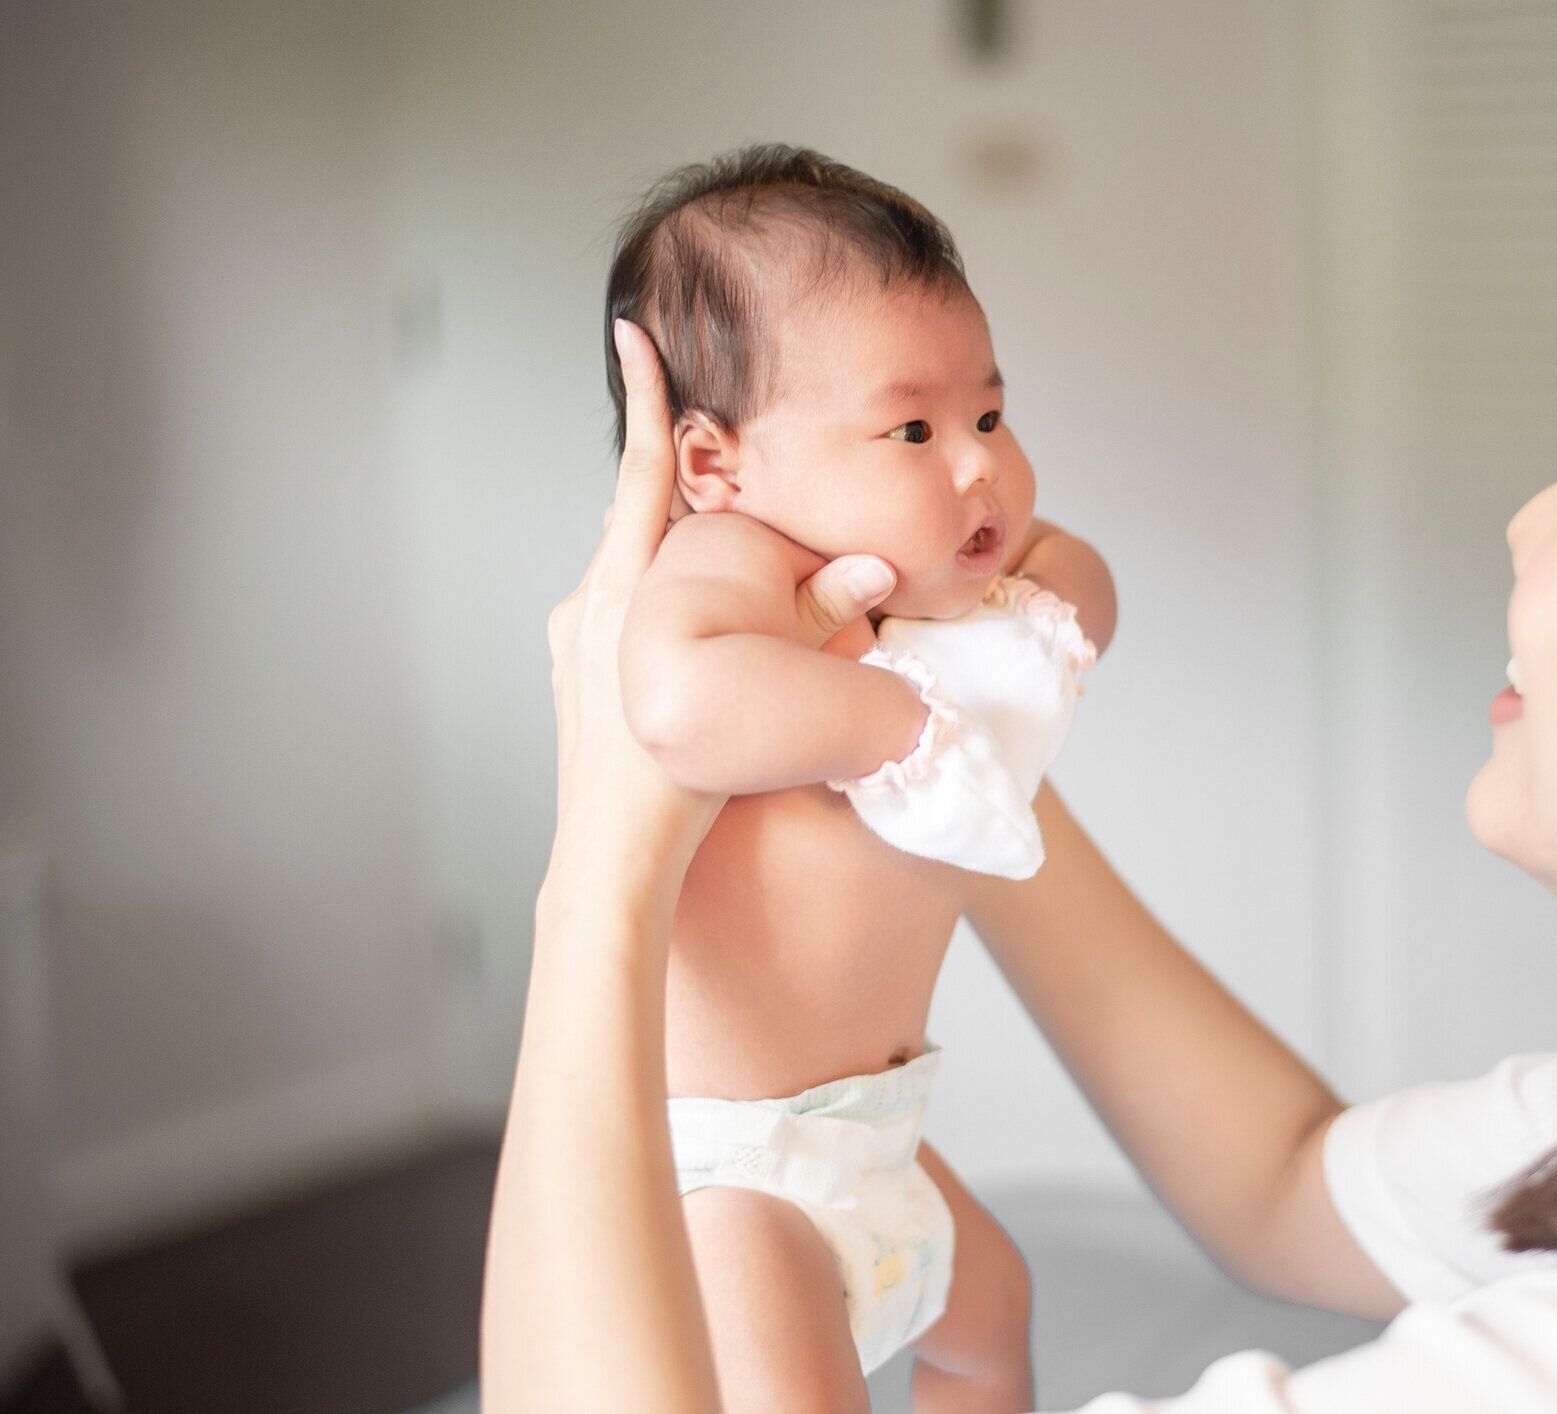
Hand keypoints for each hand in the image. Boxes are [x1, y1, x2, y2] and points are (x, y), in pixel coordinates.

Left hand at [542, 319, 895, 901]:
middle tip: (717, 452)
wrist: (609, 862)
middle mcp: (588, 604)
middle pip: (638, 517)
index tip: (632, 335)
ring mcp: (575, 640)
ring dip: (678, 556)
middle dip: (680, 485)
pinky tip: (702, 627)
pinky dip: (663, 601)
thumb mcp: (755, 690)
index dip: (646, 403)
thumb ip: (812, 623)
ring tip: (729, 565)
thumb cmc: (672, 785)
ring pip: (634, 570)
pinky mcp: (578, 674)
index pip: (641, 476)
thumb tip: (871, 572)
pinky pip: (625, 610)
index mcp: (621, 592)